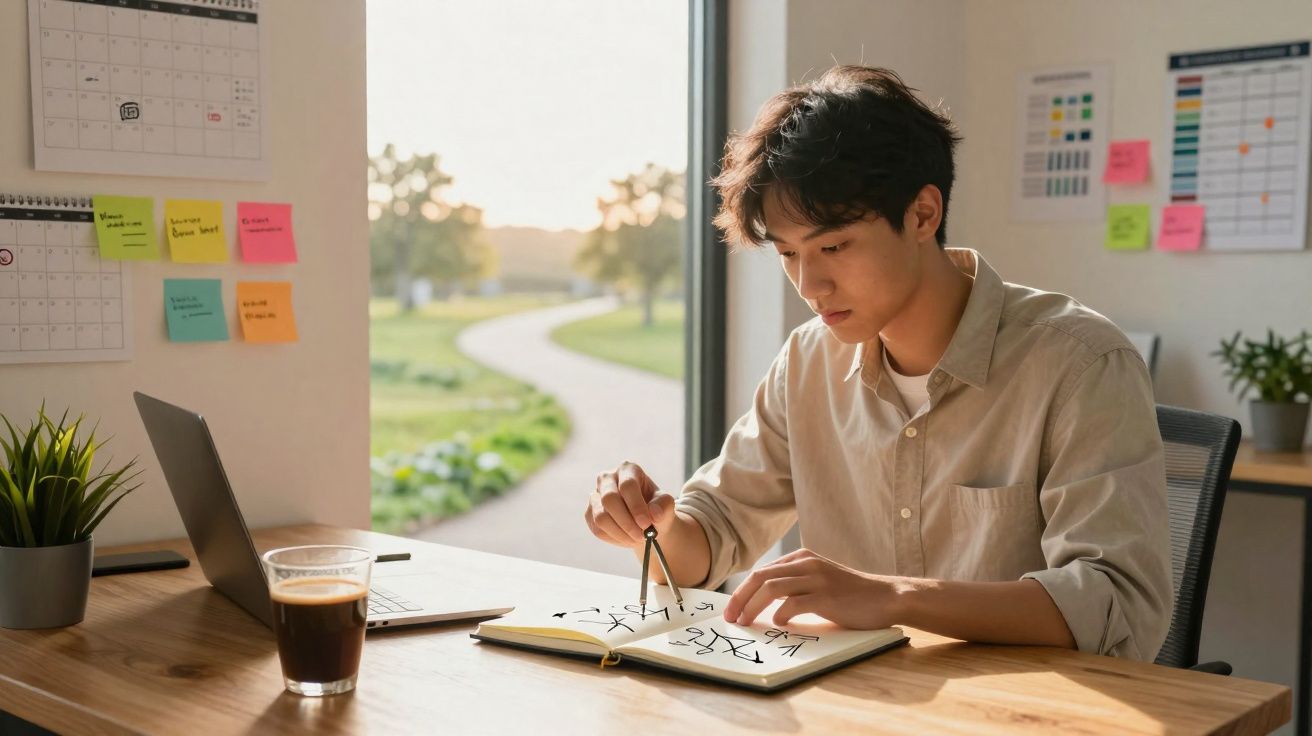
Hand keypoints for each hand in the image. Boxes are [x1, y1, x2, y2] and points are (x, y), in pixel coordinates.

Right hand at [584, 461, 676, 547]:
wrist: (645, 521)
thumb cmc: (656, 508)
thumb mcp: (666, 504)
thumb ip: (663, 506)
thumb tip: (654, 514)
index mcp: (628, 470)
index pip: (627, 485)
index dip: (636, 506)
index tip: (646, 524)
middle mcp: (607, 478)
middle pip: (609, 499)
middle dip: (627, 522)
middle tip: (642, 536)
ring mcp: (595, 495)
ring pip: (601, 517)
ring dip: (621, 533)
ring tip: (637, 538)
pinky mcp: (589, 513)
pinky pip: (597, 529)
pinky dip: (614, 538)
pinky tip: (627, 538)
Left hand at [723, 548, 906, 629]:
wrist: (886, 597)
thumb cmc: (852, 595)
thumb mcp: (819, 581)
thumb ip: (795, 585)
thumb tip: (763, 604)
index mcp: (802, 558)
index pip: (762, 572)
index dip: (743, 591)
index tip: (732, 610)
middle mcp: (807, 563)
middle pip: (761, 577)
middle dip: (740, 598)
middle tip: (730, 618)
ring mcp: (817, 578)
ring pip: (771, 588)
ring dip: (753, 607)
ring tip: (746, 623)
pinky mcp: (827, 596)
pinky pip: (793, 603)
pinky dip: (780, 615)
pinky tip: (778, 625)